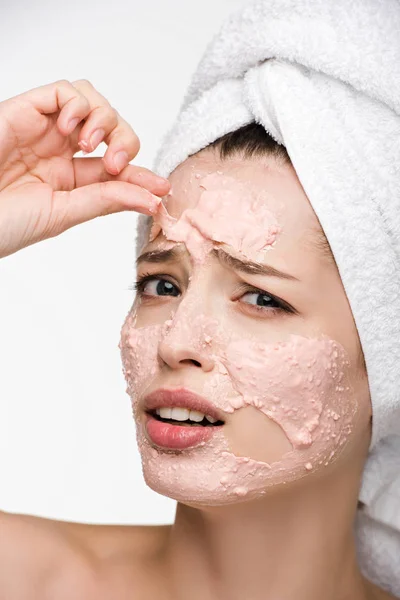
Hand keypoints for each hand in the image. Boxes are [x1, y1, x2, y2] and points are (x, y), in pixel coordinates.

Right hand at [0, 79, 168, 257]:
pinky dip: (78, 104)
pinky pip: (65, 90)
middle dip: (125, 140)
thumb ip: (106, 200)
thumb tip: (152, 199)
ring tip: (90, 146)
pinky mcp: (26, 109)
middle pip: (112, 127)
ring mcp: (45, 129)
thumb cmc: (5, 222)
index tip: (162, 188)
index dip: (142, 174)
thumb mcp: (63, 213)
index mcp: (69, 179)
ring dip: (104, 120)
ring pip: (93, 102)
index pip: (117, 169)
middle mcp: (60, 151)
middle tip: (115, 163)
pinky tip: (71, 130)